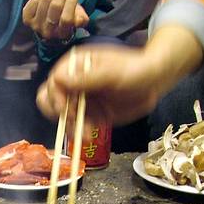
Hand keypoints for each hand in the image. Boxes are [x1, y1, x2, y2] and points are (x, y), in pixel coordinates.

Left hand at [22, 0, 88, 41]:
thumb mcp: (77, 16)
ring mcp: (37, 27)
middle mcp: (49, 33)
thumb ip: (81, 18)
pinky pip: (34, 2)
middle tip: (61, 0)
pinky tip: (41, 5)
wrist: (49, 19)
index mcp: (63, 34)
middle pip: (55, 6)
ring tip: (51, 2)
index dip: (71, 4)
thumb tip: (79, 21)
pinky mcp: (27, 20)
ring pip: (44, 2)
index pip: (66, 19)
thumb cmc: (65, 15)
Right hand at [36, 45, 160, 137]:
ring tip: (84, 134)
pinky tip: (89, 137)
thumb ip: (87, 78)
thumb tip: (59, 80)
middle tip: (73, 118)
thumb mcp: (112, 73)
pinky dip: (80, 133)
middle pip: (50, 99)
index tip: (66, 108)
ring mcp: (81, 100)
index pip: (53, 81)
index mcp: (76, 66)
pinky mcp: (90, 115)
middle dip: (59, 112)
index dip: (56, 96)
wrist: (153, 83)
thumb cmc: (135, 69)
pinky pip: (77, 127)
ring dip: (70, 127)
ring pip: (63, 117)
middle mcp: (74, 83)